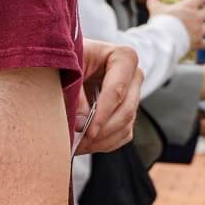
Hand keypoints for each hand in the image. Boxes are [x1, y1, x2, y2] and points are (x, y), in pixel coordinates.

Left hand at [77, 39, 140, 153]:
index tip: (86, 132)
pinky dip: (105, 143)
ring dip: (102, 141)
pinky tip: (86, 145)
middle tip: (78, 144)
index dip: (102, 114)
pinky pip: (123, 133)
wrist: (71, 58)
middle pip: (126, 111)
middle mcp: (134, 76)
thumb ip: (76, 96)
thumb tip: (80, 124)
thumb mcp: (69, 69)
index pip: (117, 91)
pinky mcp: (128, 110)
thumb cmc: (69, 57)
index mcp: (124, 57)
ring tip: (77, 147)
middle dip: (102, 131)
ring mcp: (134, 94)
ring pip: (125, 126)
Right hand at [148, 0, 204, 48]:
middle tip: (202, 11)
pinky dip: (204, 42)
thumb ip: (154, 3)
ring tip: (203, 27)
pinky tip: (201, 42)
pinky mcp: (198, 42)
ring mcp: (199, 30)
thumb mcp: (155, 9)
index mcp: (189, 6)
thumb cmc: (161, 22)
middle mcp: (197, 17)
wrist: (164, 40)